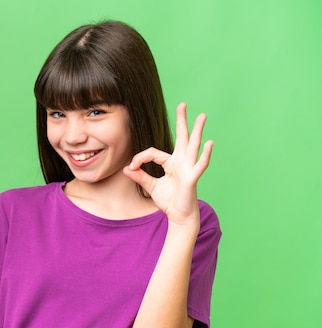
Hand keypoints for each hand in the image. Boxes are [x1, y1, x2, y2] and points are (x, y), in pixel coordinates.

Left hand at [123, 103, 213, 226]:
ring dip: (197, 130)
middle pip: (182, 138)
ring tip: (202, 116)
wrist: (178, 216)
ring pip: (193, 146)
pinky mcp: (192, 178)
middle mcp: (181, 162)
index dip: (139, 159)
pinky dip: (205, 154)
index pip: (153, 152)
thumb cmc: (168, 200)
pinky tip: (209, 143)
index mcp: (171, 162)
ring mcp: (188, 168)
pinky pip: (199, 164)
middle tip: (182, 104)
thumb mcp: (151, 186)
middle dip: (182, 121)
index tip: (130, 168)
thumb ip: (139, 176)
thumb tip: (125, 169)